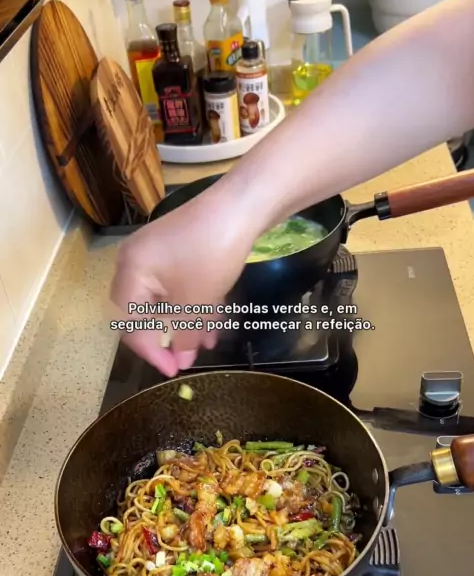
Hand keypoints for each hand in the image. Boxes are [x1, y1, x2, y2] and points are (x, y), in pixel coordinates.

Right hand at [110, 181, 258, 376]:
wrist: (242, 205)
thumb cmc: (211, 254)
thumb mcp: (198, 302)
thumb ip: (185, 336)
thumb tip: (181, 362)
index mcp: (130, 272)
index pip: (129, 324)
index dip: (151, 351)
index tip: (173, 370)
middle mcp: (136, 261)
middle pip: (143, 311)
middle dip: (166, 338)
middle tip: (185, 358)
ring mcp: (157, 252)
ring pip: (166, 299)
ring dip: (185, 323)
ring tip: (208, 344)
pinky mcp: (178, 248)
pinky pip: (178, 284)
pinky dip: (193, 304)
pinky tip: (214, 323)